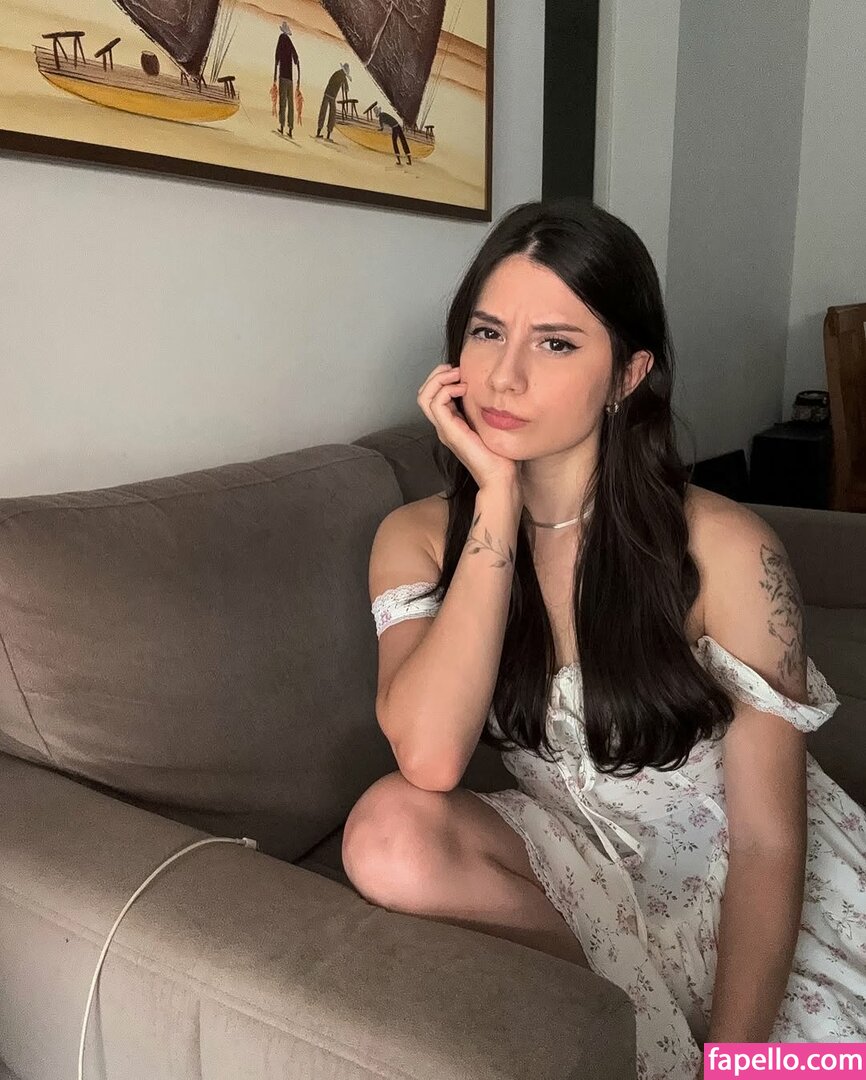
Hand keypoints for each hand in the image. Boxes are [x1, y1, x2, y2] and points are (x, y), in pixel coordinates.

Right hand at [417, 364, 520, 494]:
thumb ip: (485, 407)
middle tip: (456, 369)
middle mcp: (444, 425)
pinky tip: (464, 388)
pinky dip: (446, 390)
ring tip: (458, 375)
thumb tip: (493, 388)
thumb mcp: (491, 423)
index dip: (442, 377)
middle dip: (436, 374)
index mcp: (452, 422)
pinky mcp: (449, 431)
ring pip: (424, 396)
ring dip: (439, 379)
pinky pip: (436, 403)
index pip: (432, 394)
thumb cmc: (500, 454)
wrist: (500, 476)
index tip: (462, 371)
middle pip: (423, 393)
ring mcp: (444, 428)